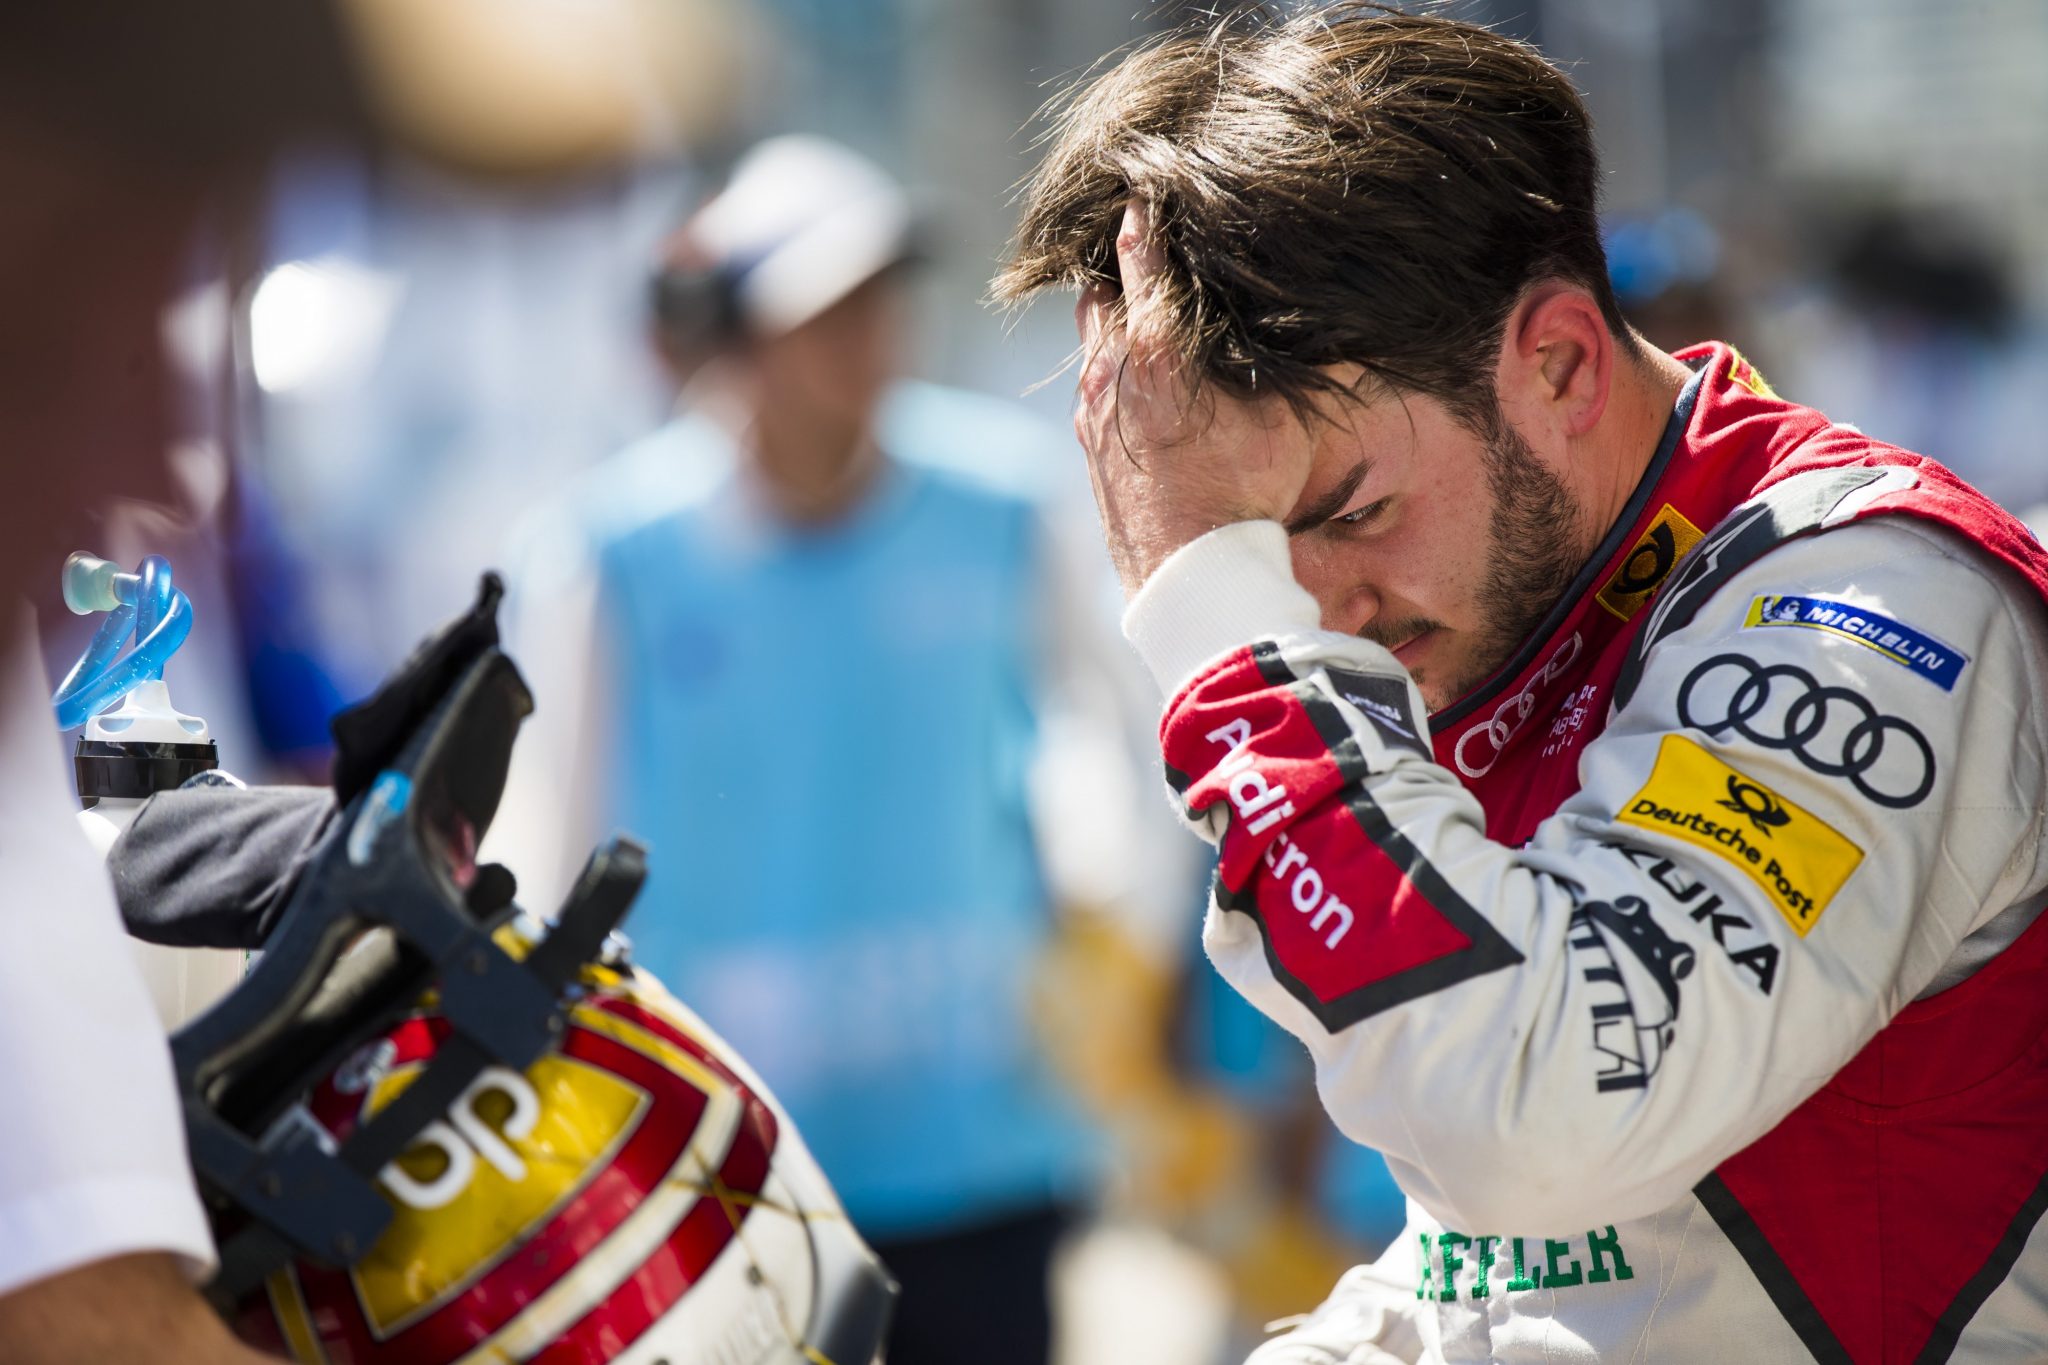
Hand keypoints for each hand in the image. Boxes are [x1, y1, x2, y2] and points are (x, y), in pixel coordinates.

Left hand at [1074, 199, 1316, 594]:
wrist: (1193, 577)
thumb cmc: (1248, 494)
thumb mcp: (1291, 419)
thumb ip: (1310, 358)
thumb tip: (1345, 313)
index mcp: (1156, 347)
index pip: (1140, 252)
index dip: (1145, 213)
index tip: (1148, 181)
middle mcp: (1110, 370)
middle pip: (1101, 288)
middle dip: (1120, 262)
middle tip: (1143, 236)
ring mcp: (1090, 411)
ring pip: (1090, 336)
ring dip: (1111, 314)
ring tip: (1139, 299)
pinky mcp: (1087, 446)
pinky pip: (1090, 383)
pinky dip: (1108, 363)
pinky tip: (1134, 370)